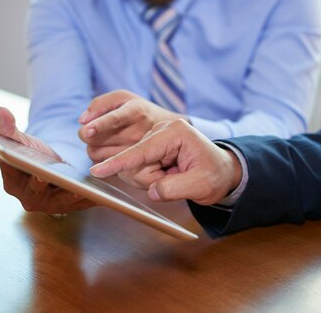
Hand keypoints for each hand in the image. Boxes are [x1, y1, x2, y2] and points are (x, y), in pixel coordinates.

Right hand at [0, 107, 94, 213]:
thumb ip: (8, 128)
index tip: (27, 164)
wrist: (51, 167)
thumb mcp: (22, 140)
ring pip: (59, 201)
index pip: (13, 175)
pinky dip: (88, 199)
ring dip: (70, 196)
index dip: (18, 170)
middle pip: (35, 192)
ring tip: (80, 188)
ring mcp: (49, 205)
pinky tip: (99, 193)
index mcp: (12, 183)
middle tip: (46, 177)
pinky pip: (79, 205)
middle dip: (41, 185)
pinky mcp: (68, 207)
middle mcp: (28, 198)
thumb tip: (2, 110)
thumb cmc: (33, 154)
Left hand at [78, 90, 186, 162]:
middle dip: (87, 134)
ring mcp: (136, 150)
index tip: (87, 130)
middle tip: (91, 131)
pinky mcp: (132, 164)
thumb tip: (83, 121)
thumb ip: (99, 103)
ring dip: (91, 146)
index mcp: (135, 111)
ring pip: (95, 152)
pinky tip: (108, 149)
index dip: (99, 125)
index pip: (115, 119)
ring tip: (102, 139)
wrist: (166, 129)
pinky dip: (98, 156)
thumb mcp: (123, 97)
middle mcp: (138, 131)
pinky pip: (101, 163)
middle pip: (96, 139)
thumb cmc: (139, 111)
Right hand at [90, 119, 241, 205]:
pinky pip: (138, 166)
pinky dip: (149, 177)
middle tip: (176, 180)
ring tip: (174, 176)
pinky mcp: (151, 145)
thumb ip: (174, 189)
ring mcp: (155, 136)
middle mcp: (162, 129)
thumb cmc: (215, 176)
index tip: (97, 171)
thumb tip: (151, 191)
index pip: (141, 150)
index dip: (119, 163)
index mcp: (176, 132)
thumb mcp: (200, 186)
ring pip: (135, 165)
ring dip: (151, 178)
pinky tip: (167, 174)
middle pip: (136, 159)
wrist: (222, 172)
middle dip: (150, 178)